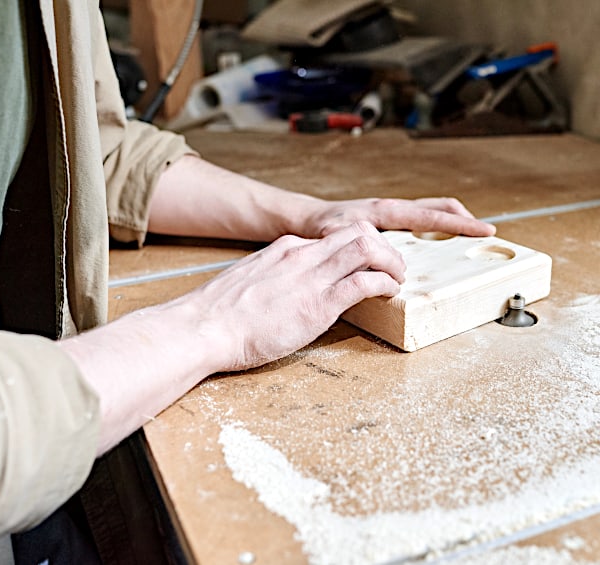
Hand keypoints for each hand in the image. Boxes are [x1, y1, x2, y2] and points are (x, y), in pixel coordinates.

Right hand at [183, 221, 405, 370]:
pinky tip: (389, 294)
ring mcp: (311, 277)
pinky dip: (385, 285)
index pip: (336, 234)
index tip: (370, 261)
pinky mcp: (319, 303)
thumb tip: (289, 289)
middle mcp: (302, 254)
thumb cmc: (220, 314)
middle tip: (394, 267)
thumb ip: (276, 278)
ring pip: (367, 248)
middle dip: (385, 247)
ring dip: (392, 262)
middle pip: (359, 231)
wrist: (202, 328)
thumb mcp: (251, 281)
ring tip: (397, 279)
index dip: (362, 245)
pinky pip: (365, 283)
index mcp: (286, 248)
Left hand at [297, 197, 496, 238]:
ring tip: (469, 238)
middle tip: (485, 232)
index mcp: (386, 212)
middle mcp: (393, 210)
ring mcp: (392, 215)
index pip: (431, 217)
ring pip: (431, 214)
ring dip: (451, 223)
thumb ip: (347, 242)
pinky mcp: (388, 222)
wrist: (306, 219)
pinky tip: (438, 245)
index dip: (460, 225)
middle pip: (439, 208)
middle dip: (464, 219)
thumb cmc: (318, 227)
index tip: (484, 229)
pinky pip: (419, 223)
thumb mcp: (331, 235)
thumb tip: (365, 253)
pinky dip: (436, 229)